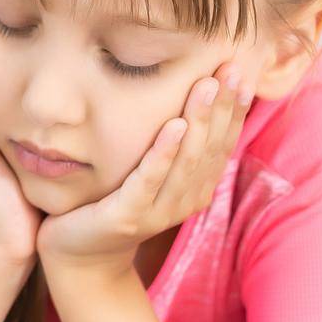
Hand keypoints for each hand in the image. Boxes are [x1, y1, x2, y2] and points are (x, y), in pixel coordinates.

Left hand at [37, 62, 252, 273]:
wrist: (80, 253)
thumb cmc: (116, 202)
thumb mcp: (152, 173)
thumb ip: (175, 146)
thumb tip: (194, 95)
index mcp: (196, 188)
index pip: (221, 143)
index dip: (234, 108)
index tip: (241, 70)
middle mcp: (185, 201)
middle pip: (209, 147)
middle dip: (221, 106)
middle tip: (229, 69)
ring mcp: (158, 212)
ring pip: (186, 161)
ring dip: (198, 121)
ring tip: (205, 87)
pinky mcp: (128, 216)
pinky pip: (149, 180)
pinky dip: (163, 153)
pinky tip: (172, 125)